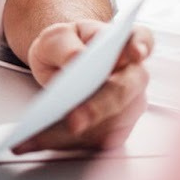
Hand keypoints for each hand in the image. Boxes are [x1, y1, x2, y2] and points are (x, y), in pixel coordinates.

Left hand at [16, 20, 153, 153]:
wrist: (61, 61)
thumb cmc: (66, 45)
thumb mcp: (56, 37)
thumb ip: (66, 45)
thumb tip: (76, 58)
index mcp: (123, 43)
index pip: (141, 39)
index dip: (141, 46)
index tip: (135, 54)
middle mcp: (134, 75)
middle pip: (125, 91)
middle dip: (99, 108)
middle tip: (73, 120)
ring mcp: (129, 104)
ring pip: (112, 122)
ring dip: (76, 134)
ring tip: (38, 137)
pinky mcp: (117, 127)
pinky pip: (97, 139)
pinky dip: (67, 143)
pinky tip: (40, 142)